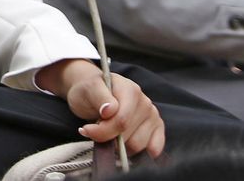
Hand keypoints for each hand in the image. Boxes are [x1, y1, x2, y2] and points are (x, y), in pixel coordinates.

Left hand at [34, 59, 165, 158]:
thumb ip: (99, 97)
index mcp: (131, 90)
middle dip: (110, 138)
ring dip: (120, 146)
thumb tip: (109, 110)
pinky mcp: (156, 129)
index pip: (122, 122)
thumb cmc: (89, 91)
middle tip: (97, 130)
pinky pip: (154, 149)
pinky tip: (124, 145)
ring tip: (109, 134)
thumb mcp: (88, 90)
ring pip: (138, 146)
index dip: (102, 131)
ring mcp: (153, 117)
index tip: (86, 130)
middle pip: (130, 137)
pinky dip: (137, 152)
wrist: (91, 92)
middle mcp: (146, 103)